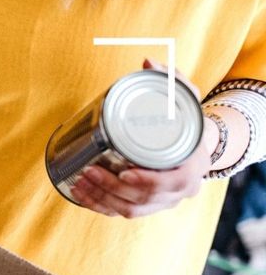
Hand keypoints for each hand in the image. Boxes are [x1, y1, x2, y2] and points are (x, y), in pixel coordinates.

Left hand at [68, 59, 215, 218]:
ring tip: (79, 183)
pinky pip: (122, 213)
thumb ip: (171, 80)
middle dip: (112, 188)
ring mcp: (164, 201)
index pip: (172, 182)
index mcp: (193, 166)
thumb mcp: (185, 99)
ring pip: (130, 209)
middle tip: (88, 172)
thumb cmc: (188, 122)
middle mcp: (180, 190)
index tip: (124, 173)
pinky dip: (100, 207)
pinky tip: (81, 196)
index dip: (147, 181)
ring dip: (102, 199)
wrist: (195, 145)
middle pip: (144, 198)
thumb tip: (147, 61)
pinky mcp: (147, 206)